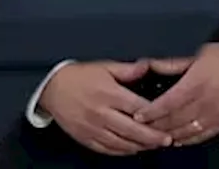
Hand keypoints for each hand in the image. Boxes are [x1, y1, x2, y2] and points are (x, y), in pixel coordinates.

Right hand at [39, 60, 176, 155]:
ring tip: (153, 145)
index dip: (155, 115)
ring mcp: (93, 128)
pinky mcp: (86, 138)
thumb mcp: (103, 66)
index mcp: (108, 93)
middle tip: (167, 139)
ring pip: (122, 143)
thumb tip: (146, 66)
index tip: (168, 118)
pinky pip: (108, 150)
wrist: (51, 88)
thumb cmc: (77, 77)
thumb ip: (127, 69)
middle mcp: (101, 113)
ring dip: (140, 146)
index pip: (138, 108)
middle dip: (153, 137)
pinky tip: (132, 149)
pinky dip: (123, 152)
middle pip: (133, 130)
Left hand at [132, 42, 218, 146]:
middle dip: (155, 125)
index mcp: (196, 83)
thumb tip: (150, 64)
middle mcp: (205, 102)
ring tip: (154, 135)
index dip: (151, 111)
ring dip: (169, 135)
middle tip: (140, 128)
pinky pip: (202, 136)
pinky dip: (187, 140)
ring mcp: (215, 115)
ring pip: (186, 131)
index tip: (138, 115)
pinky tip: (176, 140)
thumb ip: (172, 63)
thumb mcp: (196, 53)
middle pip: (175, 120)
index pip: (168, 103)